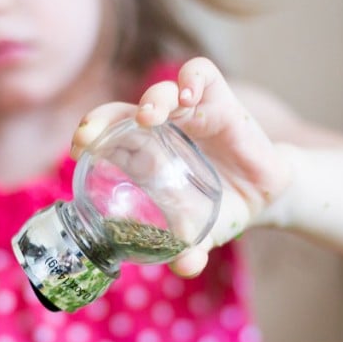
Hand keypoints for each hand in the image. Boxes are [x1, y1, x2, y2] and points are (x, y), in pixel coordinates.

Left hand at [71, 57, 290, 276]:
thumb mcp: (202, 234)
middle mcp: (162, 131)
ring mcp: (191, 112)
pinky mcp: (221, 101)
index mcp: (144, 156)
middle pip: (124, 111)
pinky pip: (202, 74)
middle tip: (94, 135)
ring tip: (148, 116)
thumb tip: (186, 267)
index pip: (107, 136)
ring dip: (152, 98)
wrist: (263, 197)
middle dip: (104, 118)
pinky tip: (188, 96)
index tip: (79, 148)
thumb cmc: (218, 211)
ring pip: (163, 90)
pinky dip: (191, 79)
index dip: (91, 135)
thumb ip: (192, 249)